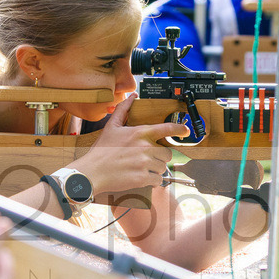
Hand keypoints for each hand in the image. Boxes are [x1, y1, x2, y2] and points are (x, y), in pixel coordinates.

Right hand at [74, 94, 190, 190]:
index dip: (179, 129)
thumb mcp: (111, 127)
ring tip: (140, 168)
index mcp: (140, 133)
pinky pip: (157, 180)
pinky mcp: (143, 178)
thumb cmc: (102, 151)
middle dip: (159, 157)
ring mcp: (145, 163)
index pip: (167, 128)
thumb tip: (132, 97)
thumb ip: (123, 110)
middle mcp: (145, 147)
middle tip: (146, 159)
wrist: (93, 172)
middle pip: (167, 153)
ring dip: (155, 169)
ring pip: (163, 167)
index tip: (186, 131)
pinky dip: (152, 181)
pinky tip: (140, 177)